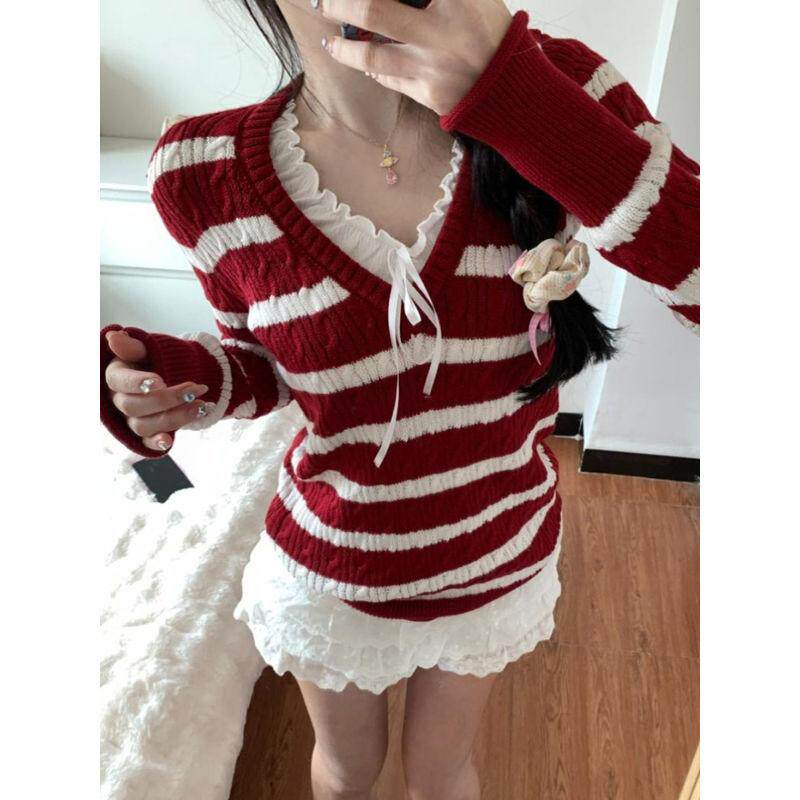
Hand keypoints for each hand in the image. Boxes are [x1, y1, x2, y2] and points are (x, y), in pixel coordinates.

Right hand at [104, 330, 208, 451]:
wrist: (174, 373)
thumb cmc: (157, 359)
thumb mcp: (148, 349)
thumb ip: (133, 346)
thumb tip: (114, 338)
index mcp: (116, 376)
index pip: (119, 381)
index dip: (138, 383)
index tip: (160, 380)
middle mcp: (119, 400)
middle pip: (134, 406)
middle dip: (167, 399)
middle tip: (196, 388)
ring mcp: (131, 419)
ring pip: (144, 425)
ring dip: (175, 417)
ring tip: (202, 405)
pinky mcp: (146, 433)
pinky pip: (147, 444)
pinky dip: (157, 443)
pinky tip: (169, 441)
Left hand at [317, 0, 512, 114]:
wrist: (512, 90)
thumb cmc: (492, 35)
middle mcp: (440, 33)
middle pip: (374, 12)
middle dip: (339, 4)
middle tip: (321, 1)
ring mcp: (432, 68)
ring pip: (372, 56)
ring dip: (344, 48)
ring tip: (329, 42)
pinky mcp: (428, 95)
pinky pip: (389, 79)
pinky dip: (373, 68)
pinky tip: (364, 62)